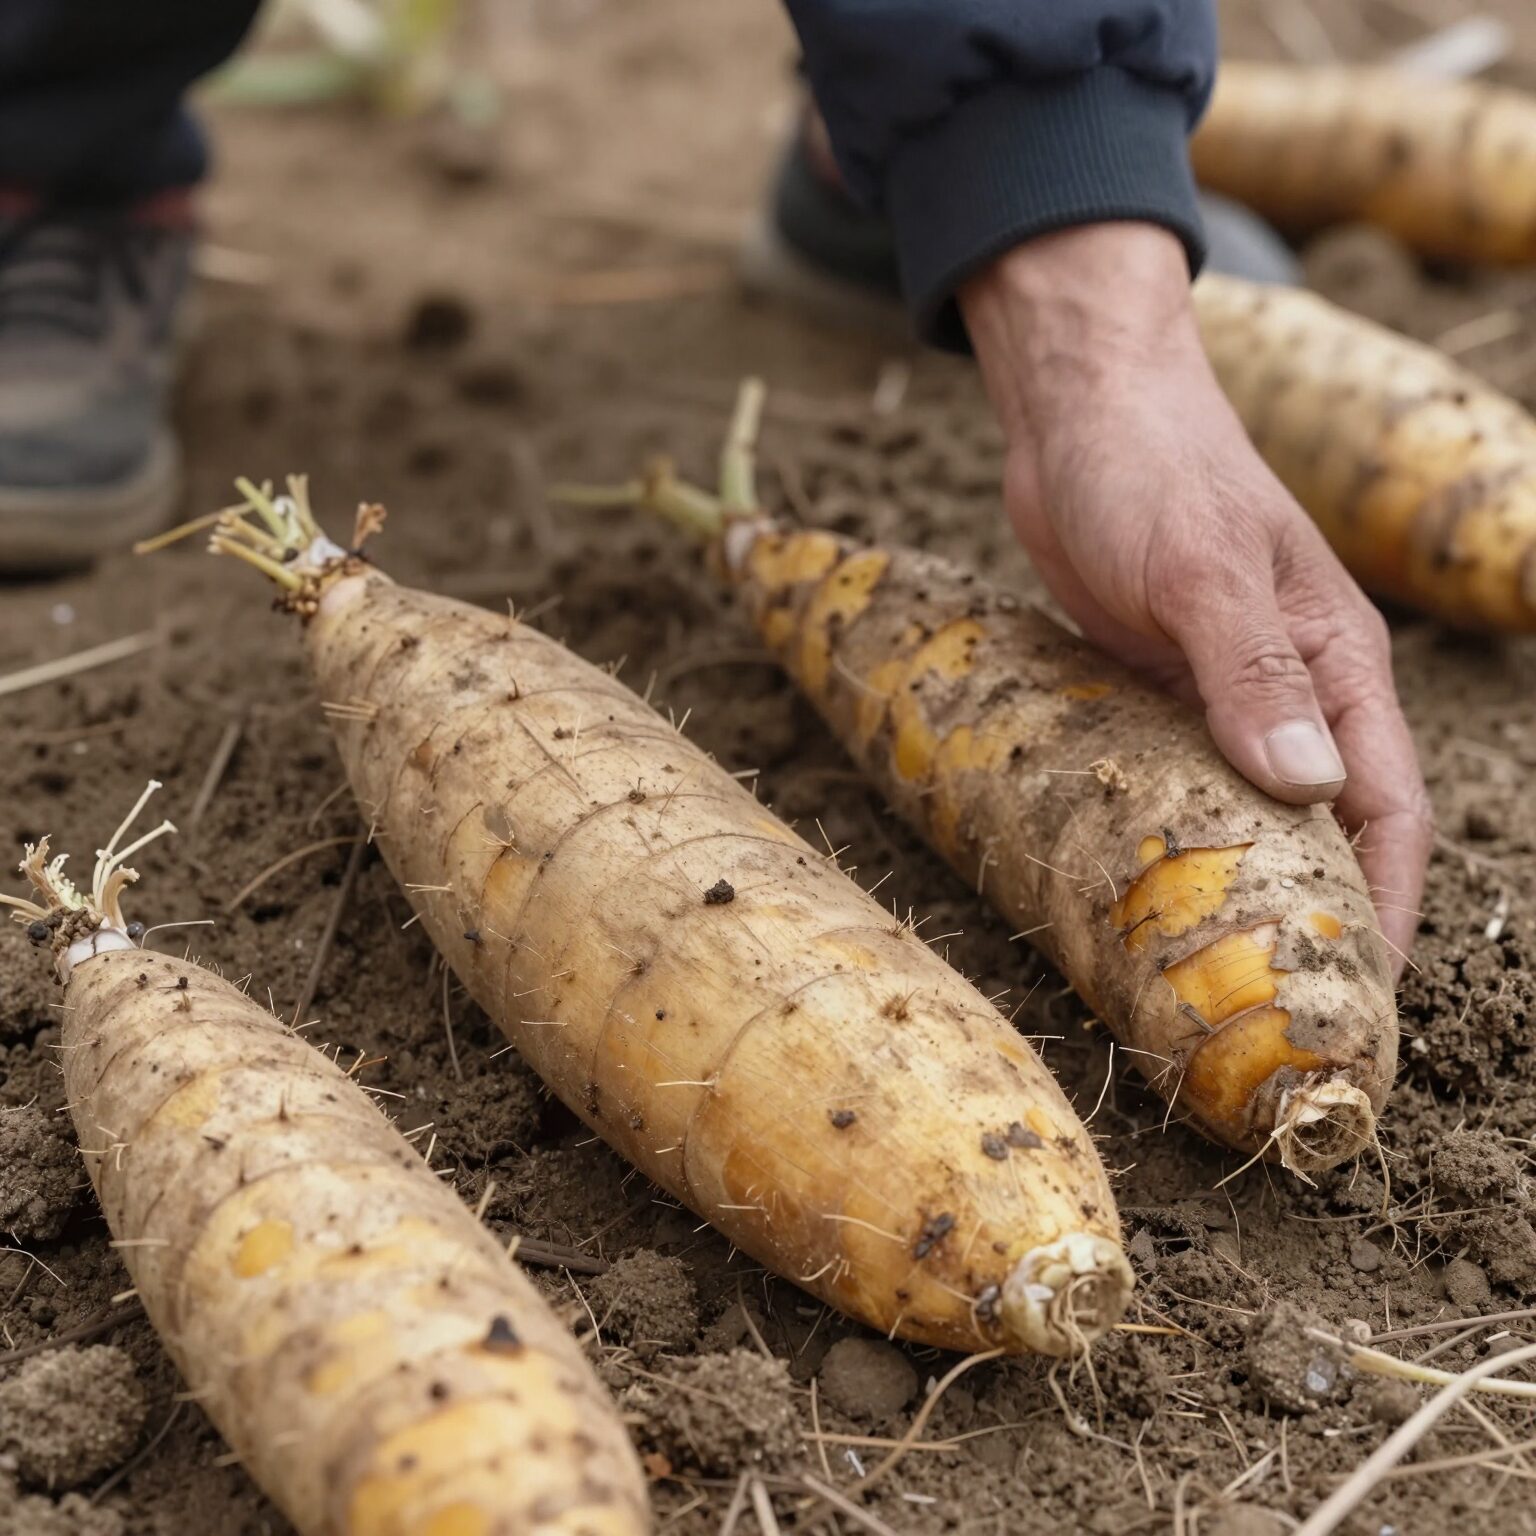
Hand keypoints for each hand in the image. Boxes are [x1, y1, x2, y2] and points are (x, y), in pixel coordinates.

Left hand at [959, 223, 1431, 973]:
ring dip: (1238, 885)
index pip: (1386, 807)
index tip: (1362, 992)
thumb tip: (1312, 788)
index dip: (1386, 903)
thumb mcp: (1202, 567)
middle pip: (1323, 826)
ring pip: (1247, 812)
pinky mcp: (1158, 690)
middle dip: (1314, 913)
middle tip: (1279, 1011)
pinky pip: (1177, 781)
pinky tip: (1141, 886)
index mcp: (1337, 664)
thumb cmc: (1154, 470)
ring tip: (1207, 976)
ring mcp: (1221, 695)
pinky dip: (1173, 834)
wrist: (1080, 415)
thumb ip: (1253, 671)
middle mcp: (1291, 691)